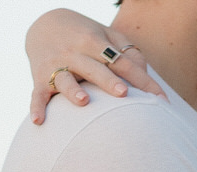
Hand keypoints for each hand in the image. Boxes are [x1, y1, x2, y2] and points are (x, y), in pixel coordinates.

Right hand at [26, 9, 164, 122]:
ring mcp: (56, 66)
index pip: (123, 63)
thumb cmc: (85, 36)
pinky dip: (37, 107)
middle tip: (123, 93)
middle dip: (107, 81)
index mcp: (95, 42)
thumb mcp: (106, 36)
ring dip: (73, 91)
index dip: (142, 81)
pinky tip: (39, 122)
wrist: (43, 23)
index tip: (160, 100)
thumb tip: (144, 72)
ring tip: (84, 102)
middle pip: (94, 68)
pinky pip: (37, 94)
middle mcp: (75, 53)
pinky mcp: (39, 78)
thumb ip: (127, 52)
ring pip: (65, 79)